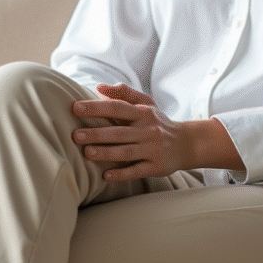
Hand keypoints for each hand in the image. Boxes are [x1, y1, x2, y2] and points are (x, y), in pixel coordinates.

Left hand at [71, 84, 190, 181]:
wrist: (187, 143)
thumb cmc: (158, 122)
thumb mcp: (146, 104)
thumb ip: (124, 94)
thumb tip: (99, 87)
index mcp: (143, 113)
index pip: (117, 107)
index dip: (96, 107)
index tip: (75, 108)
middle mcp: (148, 130)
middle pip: (119, 132)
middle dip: (96, 133)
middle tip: (75, 135)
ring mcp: (152, 149)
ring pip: (126, 152)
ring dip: (105, 153)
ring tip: (87, 153)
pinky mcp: (156, 166)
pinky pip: (137, 170)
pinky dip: (121, 174)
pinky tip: (106, 175)